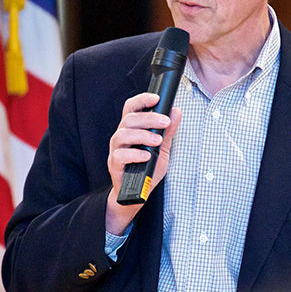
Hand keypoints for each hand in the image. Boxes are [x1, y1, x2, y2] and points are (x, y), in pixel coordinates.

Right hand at [105, 92, 181, 233]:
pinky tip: (147, 156)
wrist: (137, 193)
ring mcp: (116, 150)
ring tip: (158, 140)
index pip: (131, 108)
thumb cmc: (147, 168)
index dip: (142, 100)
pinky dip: (135, 154)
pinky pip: (120, 155)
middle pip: (129, 119)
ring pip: (122, 134)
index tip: (156, 98)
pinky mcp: (114, 165)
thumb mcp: (162, 148)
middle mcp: (121, 137)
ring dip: (142, 135)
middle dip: (149, 118)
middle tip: (165, 122)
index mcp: (131, 129)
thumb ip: (168, 131)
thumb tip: (176, 112)